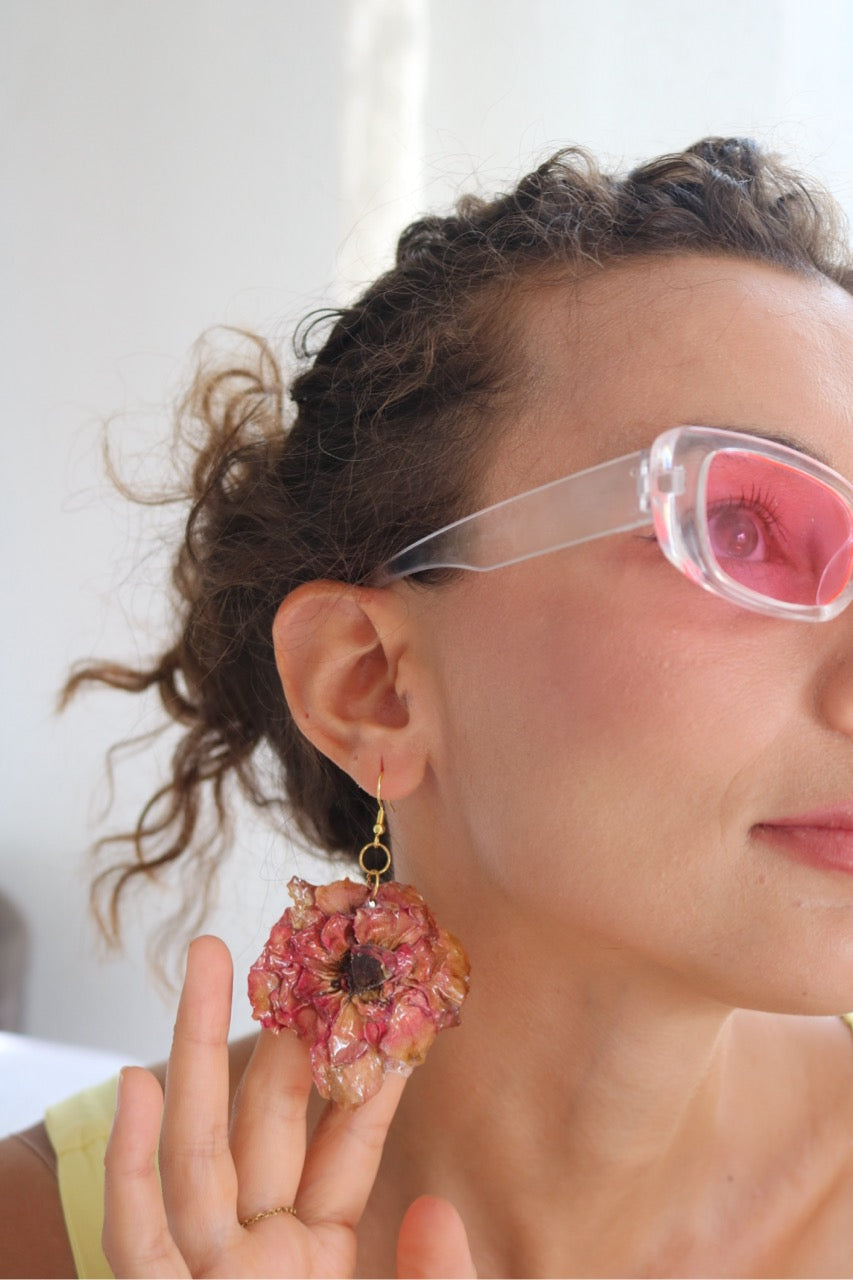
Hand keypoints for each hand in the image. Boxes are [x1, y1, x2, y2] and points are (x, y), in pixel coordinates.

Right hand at [103, 935, 475, 1277]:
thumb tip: (435, 1208)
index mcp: (320, 1254)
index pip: (347, 1143)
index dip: (363, 1066)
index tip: (379, 992)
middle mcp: (261, 1252)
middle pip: (267, 1117)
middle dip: (279, 1023)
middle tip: (295, 938)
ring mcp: (209, 1275)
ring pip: (198, 1151)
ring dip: (197, 1050)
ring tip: (209, 956)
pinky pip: (139, 1236)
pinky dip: (128, 1164)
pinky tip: (134, 1082)